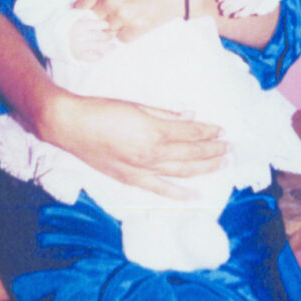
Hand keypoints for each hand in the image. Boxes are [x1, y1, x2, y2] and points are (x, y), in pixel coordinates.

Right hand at [36, 90, 228, 198]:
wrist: (71, 126)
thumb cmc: (102, 110)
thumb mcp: (136, 105)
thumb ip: (165, 113)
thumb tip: (190, 115)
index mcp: (153, 131)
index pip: (190, 132)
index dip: (208, 132)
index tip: (222, 130)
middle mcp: (151, 154)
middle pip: (191, 154)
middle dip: (213, 151)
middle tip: (229, 148)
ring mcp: (142, 170)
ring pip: (182, 172)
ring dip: (204, 168)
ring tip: (221, 164)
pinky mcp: (131, 180)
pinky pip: (161, 190)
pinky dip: (180, 194)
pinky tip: (196, 195)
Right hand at [70, 14, 115, 60]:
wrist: (60, 40)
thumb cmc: (74, 30)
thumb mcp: (80, 22)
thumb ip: (92, 23)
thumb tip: (109, 27)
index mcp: (80, 25)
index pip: (98, 24)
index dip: (105, 25)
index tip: (108, 26)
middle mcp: (79, 35)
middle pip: (99, 35)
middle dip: (107, 36)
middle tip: (111, 37)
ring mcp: (79, 46)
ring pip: (98, 46)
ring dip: (108, 47)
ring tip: (114, 47)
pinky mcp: (79, 55)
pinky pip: (92, 57)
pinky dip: (98, 56)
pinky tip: (102, 54)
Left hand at [73, 0, 183, 41]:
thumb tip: (88, 7)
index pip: (82, 5)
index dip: (82, 12)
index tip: (84, 16)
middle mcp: (111, 1)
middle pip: (93, 20)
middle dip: (99, 20)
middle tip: (112, 16)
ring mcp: (123, 16)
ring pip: (108, 30)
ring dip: (116, 27)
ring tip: (131, 15)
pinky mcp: (136, 28)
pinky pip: (122, 38)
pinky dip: (128, 33)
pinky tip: (138, 22)